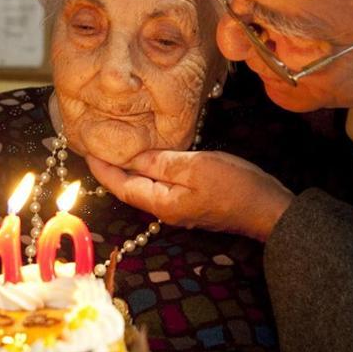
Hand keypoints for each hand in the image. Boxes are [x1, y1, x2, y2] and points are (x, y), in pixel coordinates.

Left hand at [87, 149, 294, 240]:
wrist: (267, 208)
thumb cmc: (235, 186)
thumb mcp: (195, 167)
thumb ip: (161, 162)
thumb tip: (131, 156)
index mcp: (161, 203)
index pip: (121, 185)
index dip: (101, 167)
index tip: (85, 147)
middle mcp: (164, 209)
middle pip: (128, 187)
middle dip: (109, 167)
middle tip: (93, 142)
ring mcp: (177, 207)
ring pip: (143, 186)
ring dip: (127, 168)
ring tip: (113, 146)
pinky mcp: (189, 201)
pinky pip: (159, 184)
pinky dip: (146, 169)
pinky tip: (146, 156)